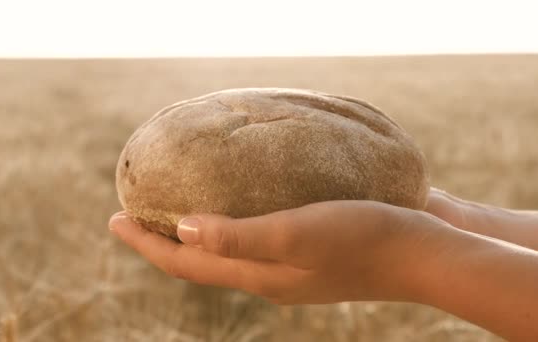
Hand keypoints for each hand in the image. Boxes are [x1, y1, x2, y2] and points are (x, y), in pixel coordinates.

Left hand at [108, 200, 448, 304]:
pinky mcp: (315, 248)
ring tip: (179, 206)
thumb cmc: (364, 237)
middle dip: (164, 240)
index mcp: (261, 275)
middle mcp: (271, 276)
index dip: (146, 244)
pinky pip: (259, 236)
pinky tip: (243, 199)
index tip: (113, 219)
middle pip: (203, 261)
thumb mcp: (297, 233)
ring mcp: (294, 264)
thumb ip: (239, 236)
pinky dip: (234, 221)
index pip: (187, 263)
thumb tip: (180, 227)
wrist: (423, 253)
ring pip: (230, 250)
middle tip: (137, 213)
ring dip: (198, 231)